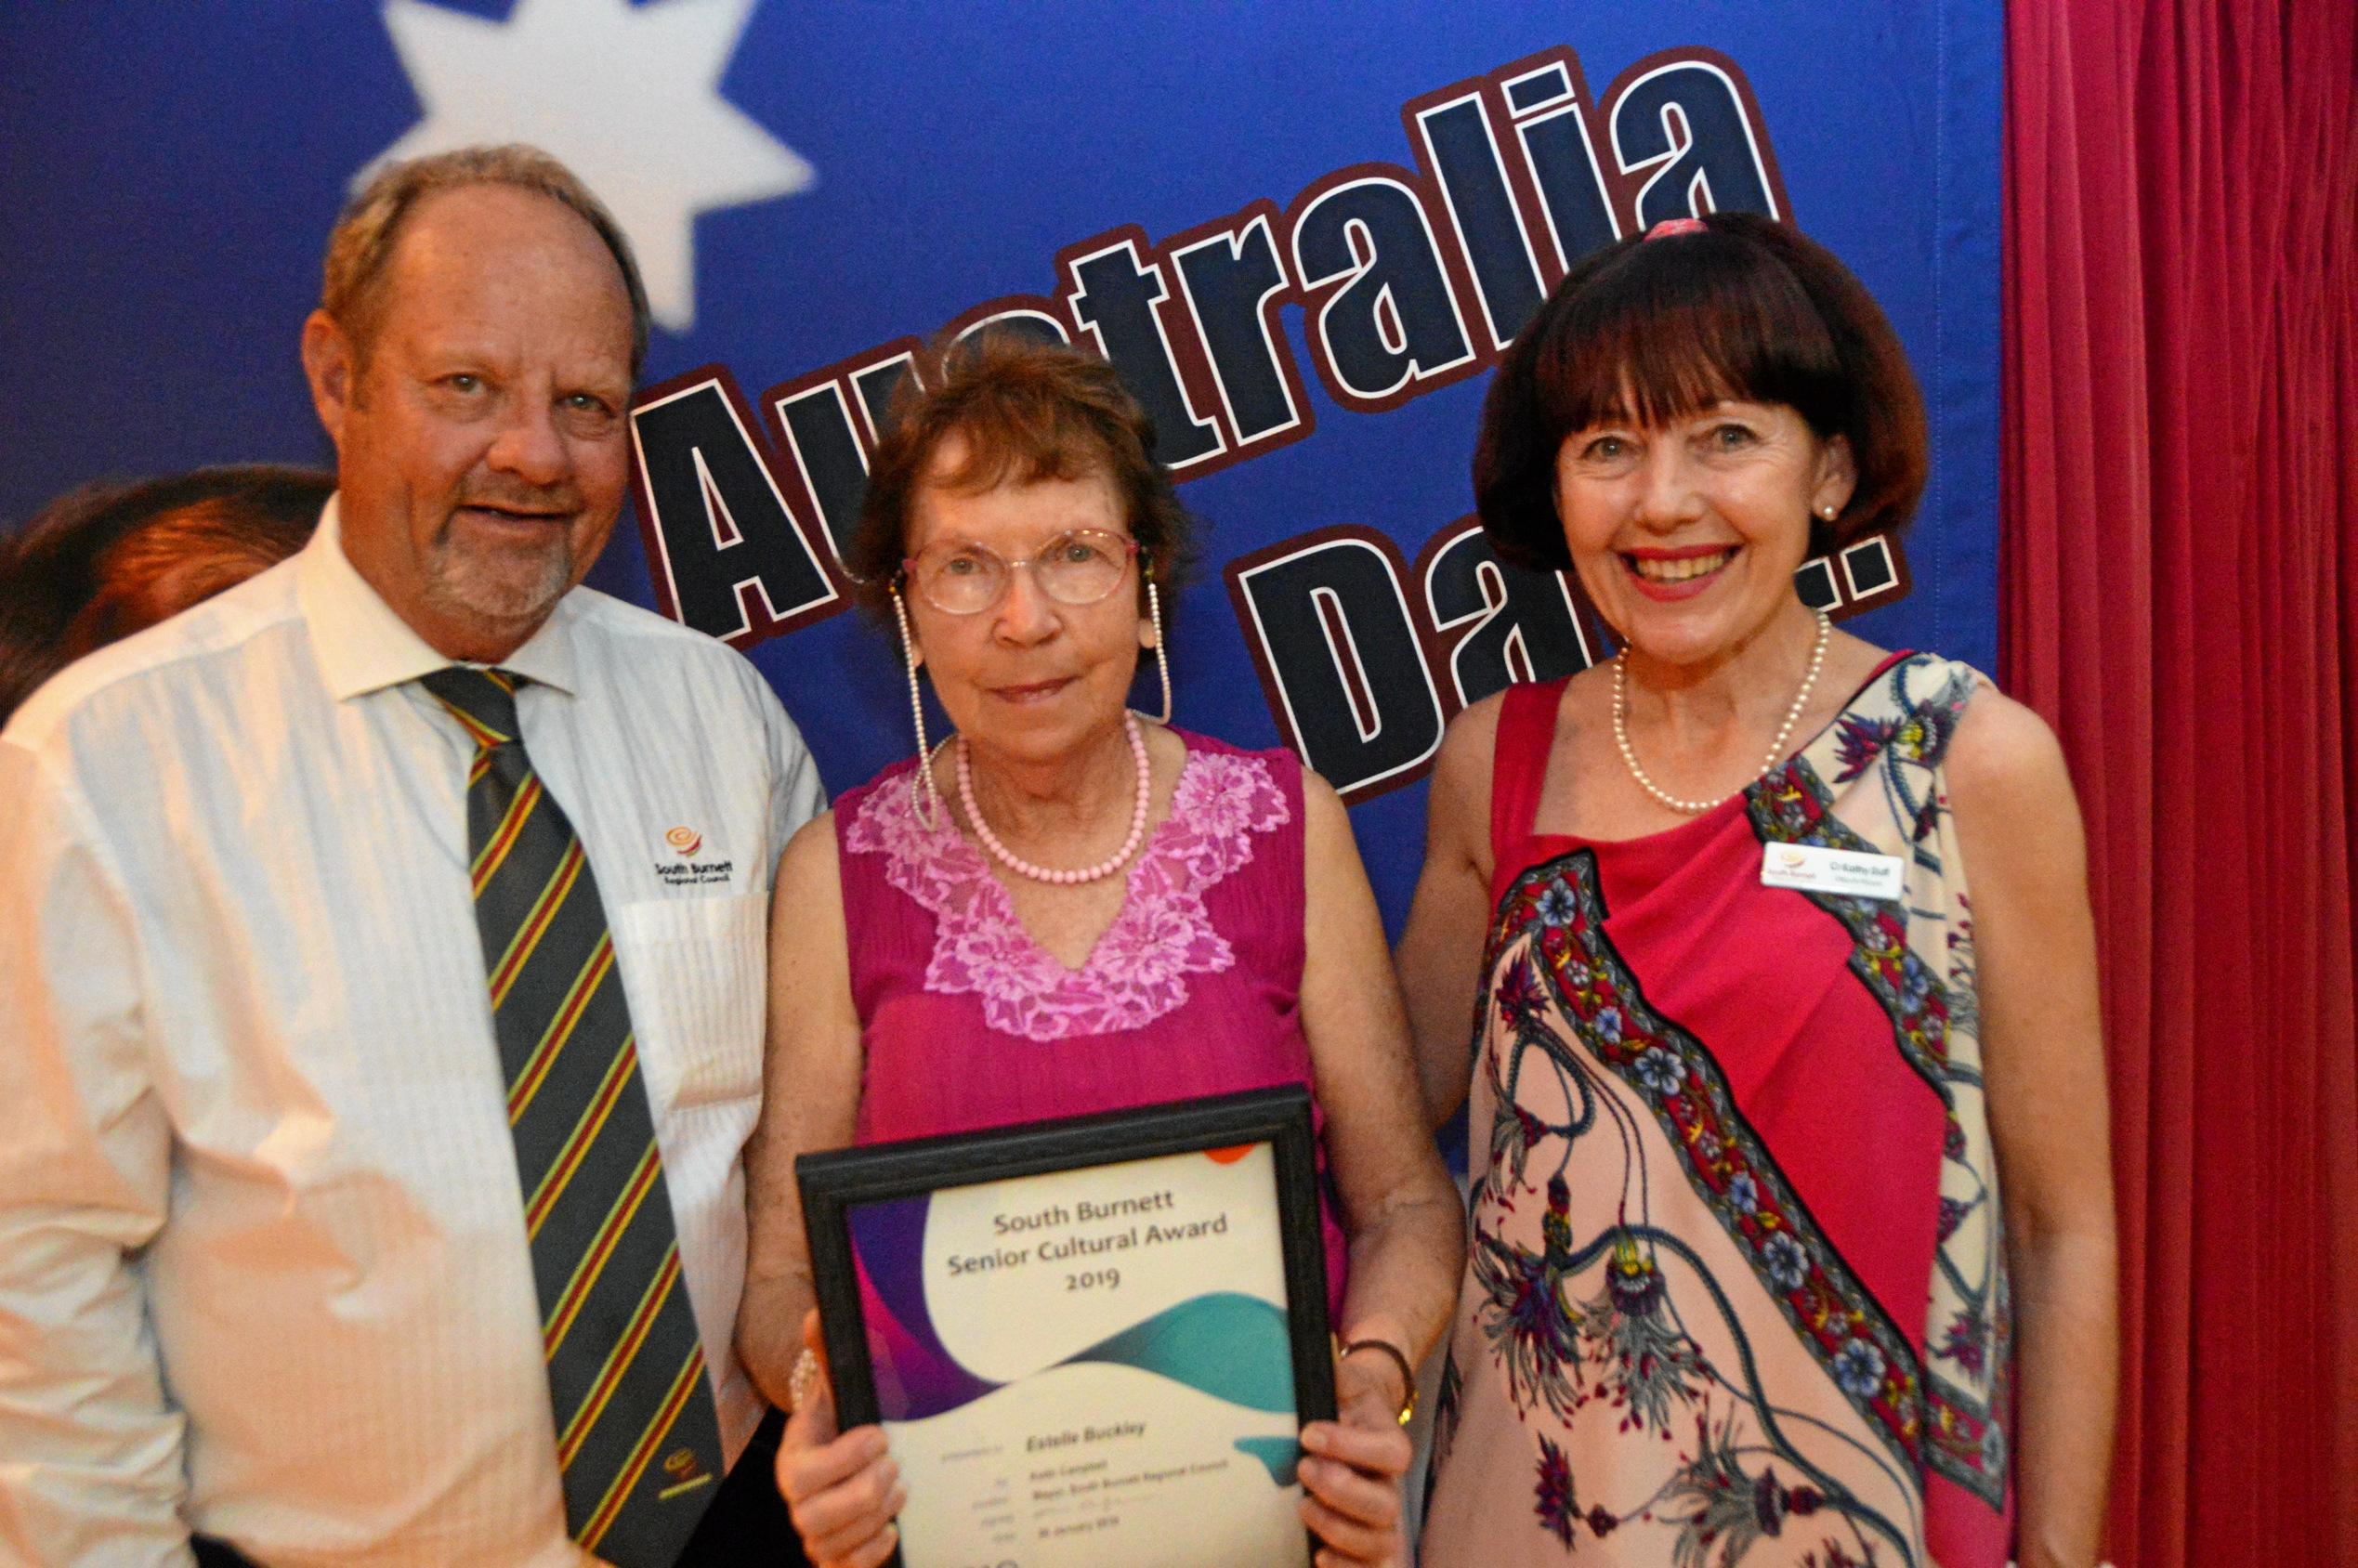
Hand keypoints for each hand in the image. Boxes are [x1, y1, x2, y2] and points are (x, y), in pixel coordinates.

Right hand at [774, 1309, 904, 1567]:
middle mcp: (799, 1505)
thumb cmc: (844, 1423)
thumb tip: (817, 1313)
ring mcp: (816, 1536)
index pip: (806, 1473)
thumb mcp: (838, 1388)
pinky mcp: (836, 1560)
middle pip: (819, 1516)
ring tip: (898, 1488)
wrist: (845, 1462)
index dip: (846, 1458)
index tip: (878, 1435)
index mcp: (794, 1463)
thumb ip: (826, 1354)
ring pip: (839, 1542)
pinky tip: (891, 1527)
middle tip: (893, 1466)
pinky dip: (874, 1549)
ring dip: (877, 1515)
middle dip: (865, 1490)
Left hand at [1296, 1350, 1412, 1566]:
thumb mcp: (1342, 1382)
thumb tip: (1323, 1341)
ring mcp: (1381, 1522)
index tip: (1308, 1433)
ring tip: (1302, 1507)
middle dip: (1342, 1490)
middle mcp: (1391, 1488)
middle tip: (1303, 1469)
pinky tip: (1319, 1556)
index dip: (1351, 1446)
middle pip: (1385, 1504)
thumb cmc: (1344, 1405)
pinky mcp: (1367, 1548)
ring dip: (1339, 1529)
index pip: (1387, 1452)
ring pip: (1381, 1541)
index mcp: (1390, 1445)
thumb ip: (1336, 1369)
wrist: (1352, 1427)